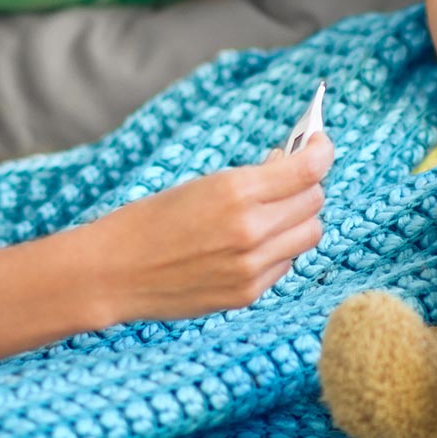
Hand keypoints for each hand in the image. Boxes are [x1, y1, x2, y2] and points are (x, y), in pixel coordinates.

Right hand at [86, 135, 332, 323]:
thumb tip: (289, 167)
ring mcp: (252, 266)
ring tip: (271, 211)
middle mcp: (250, 229)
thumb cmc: (150, 219)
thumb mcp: (201, 185)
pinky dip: (279, 248)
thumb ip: (251, 180)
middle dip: (306, 184)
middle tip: (287, 176)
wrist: (114, 271)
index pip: (307, 170)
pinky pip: (286, 263)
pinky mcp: (247, 294)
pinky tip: (251, 242)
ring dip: (298, 218)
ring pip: (308, 234)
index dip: (321, 151)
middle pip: (313, 201)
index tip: (320, 143)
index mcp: (235, 190)